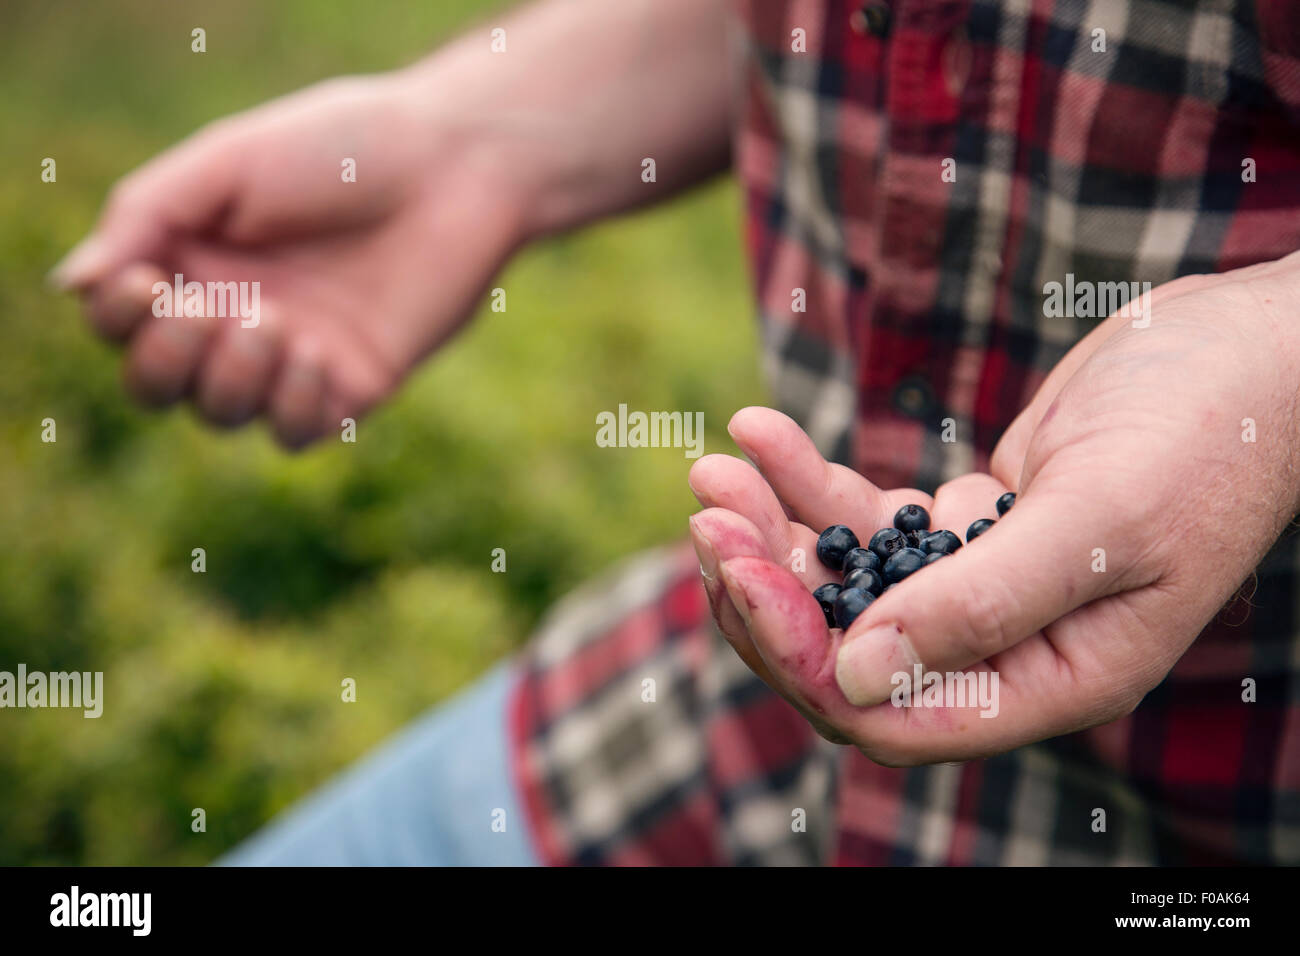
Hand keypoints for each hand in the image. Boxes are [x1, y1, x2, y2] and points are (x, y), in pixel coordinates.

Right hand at [51, 71, 529, 446]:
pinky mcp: (352, 384)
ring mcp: (293, 356)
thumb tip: (69, 284)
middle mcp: (235, 313)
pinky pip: (296, 433)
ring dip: (229, 379)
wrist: (454, 170)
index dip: (117, 319)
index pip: (117, 322)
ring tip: (273, 322)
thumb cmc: (343, 150)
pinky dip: (290, 406)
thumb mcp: (227, 163)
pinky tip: (315, 354)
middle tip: (208, 314)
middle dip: (166, 362)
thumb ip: (144, 217)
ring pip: (221, 415)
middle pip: (157, 385)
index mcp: (194, 258)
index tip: (150, 282)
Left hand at [688, 255, 1299, 764]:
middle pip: (848, 653)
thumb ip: (982, 604)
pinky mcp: (965, 524)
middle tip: (708, 517)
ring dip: (771, 531)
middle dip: (767, 592)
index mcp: (1050, 678)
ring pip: (845, 584)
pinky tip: (759, 429)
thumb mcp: (1099, 523)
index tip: (740, 574)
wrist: (1248, 351)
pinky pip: (867, 515)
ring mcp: (980, 585)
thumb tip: (855, 672)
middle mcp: (1006, 646)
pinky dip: (809, 479)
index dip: (802, 659)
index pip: (892, 713)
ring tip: (712, 471)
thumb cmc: (1208, 435)